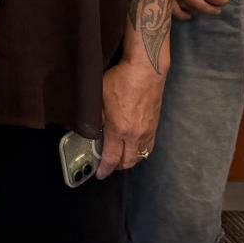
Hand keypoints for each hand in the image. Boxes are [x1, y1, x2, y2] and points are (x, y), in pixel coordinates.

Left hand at [96, 57, 165, 178]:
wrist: (146, 69)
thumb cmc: (121, 79)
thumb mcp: (99, 97)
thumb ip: (94, 117)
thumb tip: (87, 129)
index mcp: (119, 129)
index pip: (111, 158)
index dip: (104, 169)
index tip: (100, 173)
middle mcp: (135, 134)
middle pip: (128, 161)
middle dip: (117, 167)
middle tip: (108, 166)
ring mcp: (147, 130)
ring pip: (140, 155)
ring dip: (130, 160)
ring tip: (121, 157)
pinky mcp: (155, 124)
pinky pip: (149, 146)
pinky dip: (141, 151)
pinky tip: (135, 147)